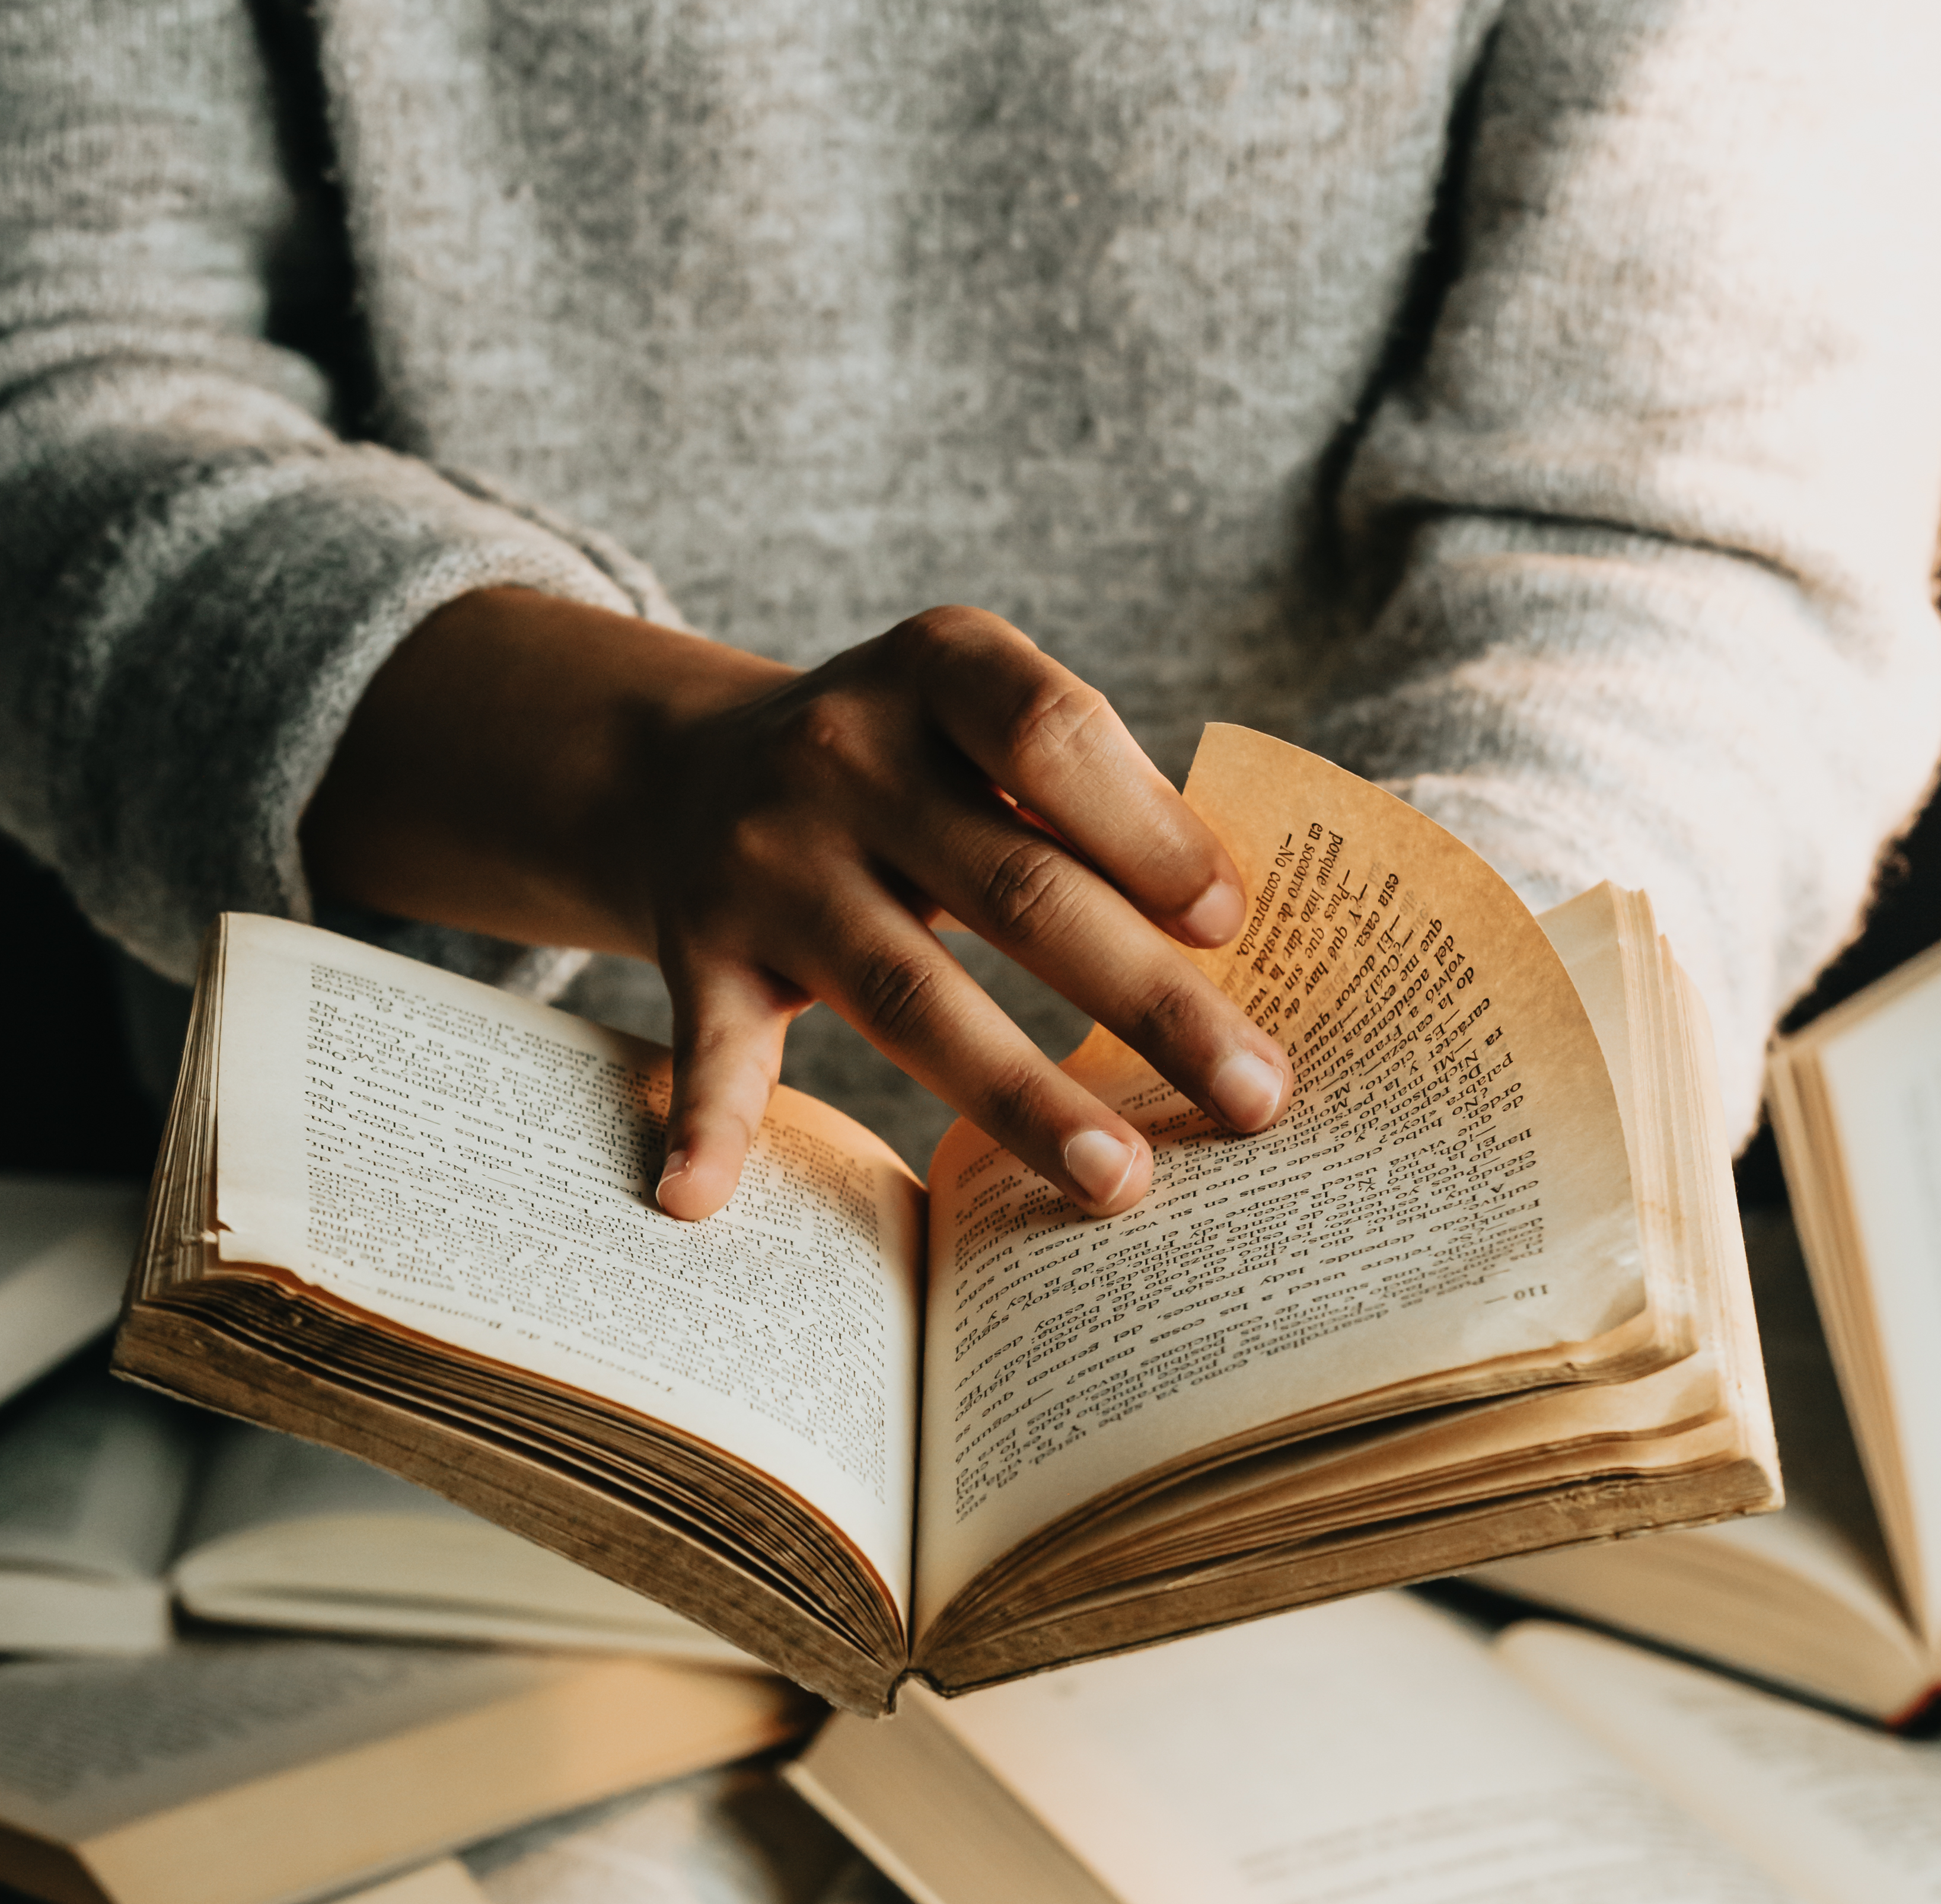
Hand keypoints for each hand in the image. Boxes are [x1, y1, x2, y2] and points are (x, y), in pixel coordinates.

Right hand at [302, 590, 1287, 1219]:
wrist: (685, 766)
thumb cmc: (908, 768)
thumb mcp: (989, 730)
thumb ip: (1094, 802)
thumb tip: (1230, 936)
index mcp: (937, 669)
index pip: (1053, 736)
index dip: (1148, 830)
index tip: (1231, 923)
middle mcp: (842, 753)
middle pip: (1016, 891)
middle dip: (1148, 1002)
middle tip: (1255, 1098)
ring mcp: (764, 859)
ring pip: (908, 993)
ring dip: (1019, 1098)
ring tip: (1118, 1184)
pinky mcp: (700, 949)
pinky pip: (712, 1048)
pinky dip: (707, 1125)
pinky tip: (697, 1198)